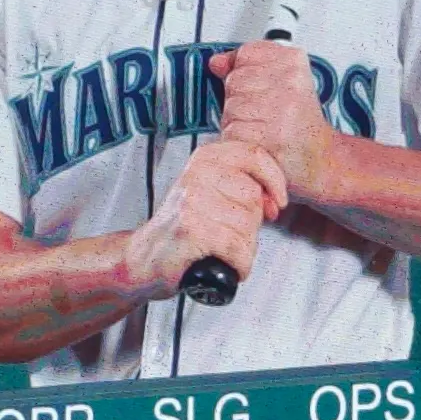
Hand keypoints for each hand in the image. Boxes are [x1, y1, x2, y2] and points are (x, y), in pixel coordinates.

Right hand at [126, 139, 288, 296]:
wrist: (144, 258)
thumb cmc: (181, 229)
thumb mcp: (209, 192)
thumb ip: (242, 185)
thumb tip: (275, 199)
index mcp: (205, 159)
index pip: (254, 155)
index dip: (274, 181)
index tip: (277, 202)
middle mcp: (196, 175)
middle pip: (254, 197)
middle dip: (252, 225)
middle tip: (227, 234)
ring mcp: (192, 201)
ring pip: (248, 227)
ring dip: (243, 248)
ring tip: (220, 250)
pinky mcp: (191, 229)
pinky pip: (237, 249)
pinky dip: (238, 264)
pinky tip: (223, 264)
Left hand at [211, 41, 337, 202]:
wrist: (320, 160)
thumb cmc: (299, 123)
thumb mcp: (281, 83)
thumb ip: (246, 67)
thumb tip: (215, 63)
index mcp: (294, 62)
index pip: (247, 54)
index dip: (247, 74)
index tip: (265, 88)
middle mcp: (291, 82)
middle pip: (234, 81)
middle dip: (241, 101)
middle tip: (267, 115)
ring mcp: (281, 109)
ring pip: (231, 109)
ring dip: (239, 124)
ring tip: (265, 130)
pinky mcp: (270, 137)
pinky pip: (232, 133)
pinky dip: (240, 142)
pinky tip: (261, 143)